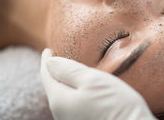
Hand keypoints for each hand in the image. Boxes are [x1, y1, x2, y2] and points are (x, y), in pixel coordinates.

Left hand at [40, 48, 155, 119]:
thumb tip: (50, 62)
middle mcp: (61, 114)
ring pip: (63, 97)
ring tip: (71, 71)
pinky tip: (83, 89)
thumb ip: (69, 71)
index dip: (47, 61)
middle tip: (58, 58)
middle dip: (55, 72)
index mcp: (59, 100)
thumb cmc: (115, 105)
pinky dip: (74, 93)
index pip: (47, 76)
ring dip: (65, 83)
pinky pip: (73, 105)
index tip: (48, 50)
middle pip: (53, 88)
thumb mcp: (93, 80)